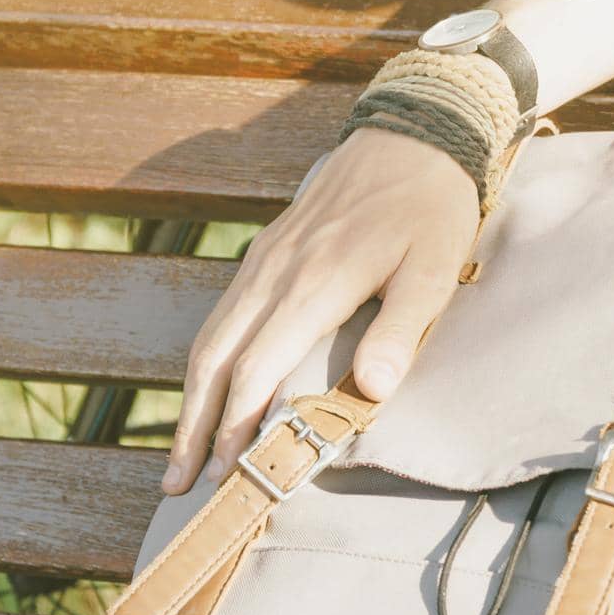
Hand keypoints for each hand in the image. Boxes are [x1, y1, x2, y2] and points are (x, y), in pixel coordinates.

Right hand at [162, 127, 479, 493]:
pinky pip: (224, 311)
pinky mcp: (268, 248)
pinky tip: (210, 386)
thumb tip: (371, 392)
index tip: (230, 473)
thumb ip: (399, 329)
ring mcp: (266, 257)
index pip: (258, 368)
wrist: (414, 129)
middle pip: (216, 358)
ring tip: (182, 452)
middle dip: (194, 426)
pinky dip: (207, 357)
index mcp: (315, 282)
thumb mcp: (433, 268)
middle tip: (179, 485)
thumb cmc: (429, 205)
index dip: (238, 425)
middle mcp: (277, 271)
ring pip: (211, 335)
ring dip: (192, 396)